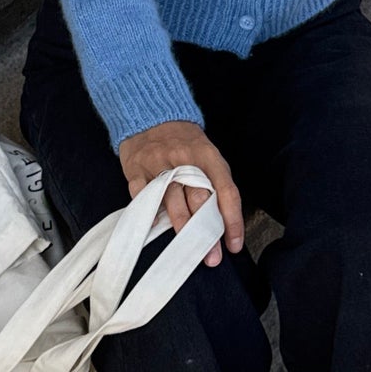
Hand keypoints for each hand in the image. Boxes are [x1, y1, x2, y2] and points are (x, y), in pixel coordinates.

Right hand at [116, 121, 244, 267]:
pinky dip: (149, 213)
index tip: (233, 244)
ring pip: (172, 200)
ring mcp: (158, 163)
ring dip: (182, 229)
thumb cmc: (184, 142)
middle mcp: (184, 158)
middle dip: (206, 231)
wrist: (150, 114)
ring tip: (187, 251)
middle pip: (199, 199)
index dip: (232, 220)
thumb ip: (214, 182)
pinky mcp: (136, 168)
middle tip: (212, 257)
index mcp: (207, 154)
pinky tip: (156, 227)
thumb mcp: (206, 153)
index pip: (226, 190)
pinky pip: (142, 195)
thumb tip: (223, 222)